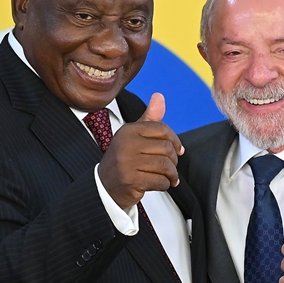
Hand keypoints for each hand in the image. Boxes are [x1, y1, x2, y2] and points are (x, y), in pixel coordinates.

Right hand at [98, 93, 183, 207]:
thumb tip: (159, 96)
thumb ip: (149, 118)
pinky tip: (160, 184)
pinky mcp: (131, 180)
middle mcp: (126, 144)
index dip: (175, 140)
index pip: (162, 129)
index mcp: (129, 130)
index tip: (178, 150)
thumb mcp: (134, 135)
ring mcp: (127, 163)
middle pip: (166, 148)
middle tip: (171, 167)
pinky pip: (160, 181)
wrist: (104, 186)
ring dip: (171, 174)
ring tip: (170, 177)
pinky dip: (165, 185)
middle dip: (173, 160)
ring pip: (165, 165)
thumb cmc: (124, 159)